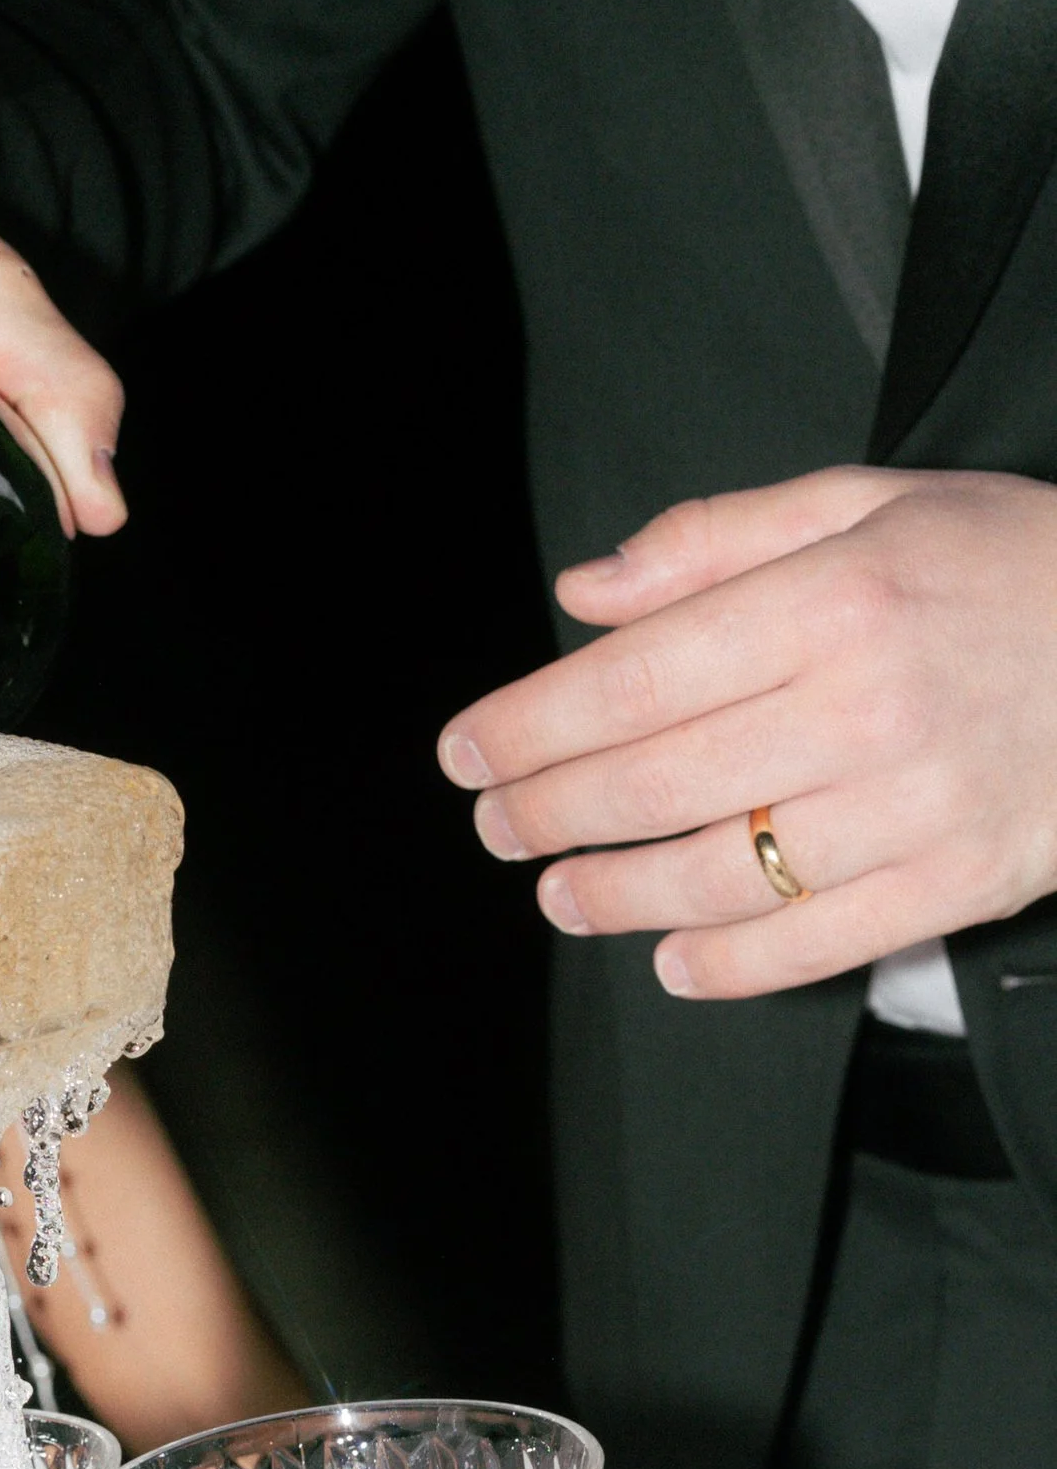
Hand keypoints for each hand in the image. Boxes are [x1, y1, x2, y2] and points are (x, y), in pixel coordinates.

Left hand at [437, 465, 1056, 997]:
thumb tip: (584, 594)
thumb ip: (718, 541)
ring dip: (615, 895)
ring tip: (561, 894)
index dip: (528, 726)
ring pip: (721, 875)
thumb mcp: (873, 504)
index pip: (631, 680)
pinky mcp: (961, 880)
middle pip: (654, 785)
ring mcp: (915, 803)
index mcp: (833, 600)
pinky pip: (816, 944)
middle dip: (548, 813)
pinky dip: (727, 964)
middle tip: (498, 826)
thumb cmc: (1010, 563)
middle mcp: (865, 705)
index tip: (467, 753)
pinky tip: (670, 961)